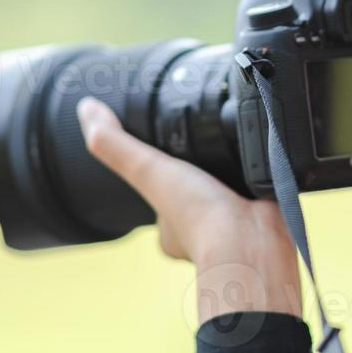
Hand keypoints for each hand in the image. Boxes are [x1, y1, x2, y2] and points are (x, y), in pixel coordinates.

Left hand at [76, 96, 301, 324]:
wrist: (252, 242)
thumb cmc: (198, 217)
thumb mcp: (147, 170)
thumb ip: (115, 144)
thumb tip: (86, 109)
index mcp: (171, 229)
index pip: (162, 198)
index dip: (165, 175)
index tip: (169, 156)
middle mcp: (202, 232)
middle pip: (197, 194)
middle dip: (204, 174)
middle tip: (208, 148)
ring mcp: (236, 226)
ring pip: (230, 192)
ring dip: (234, 173)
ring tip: (238, 148)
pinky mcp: (265, 214)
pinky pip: (261, 189)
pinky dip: (262, 175)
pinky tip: (264, 159)